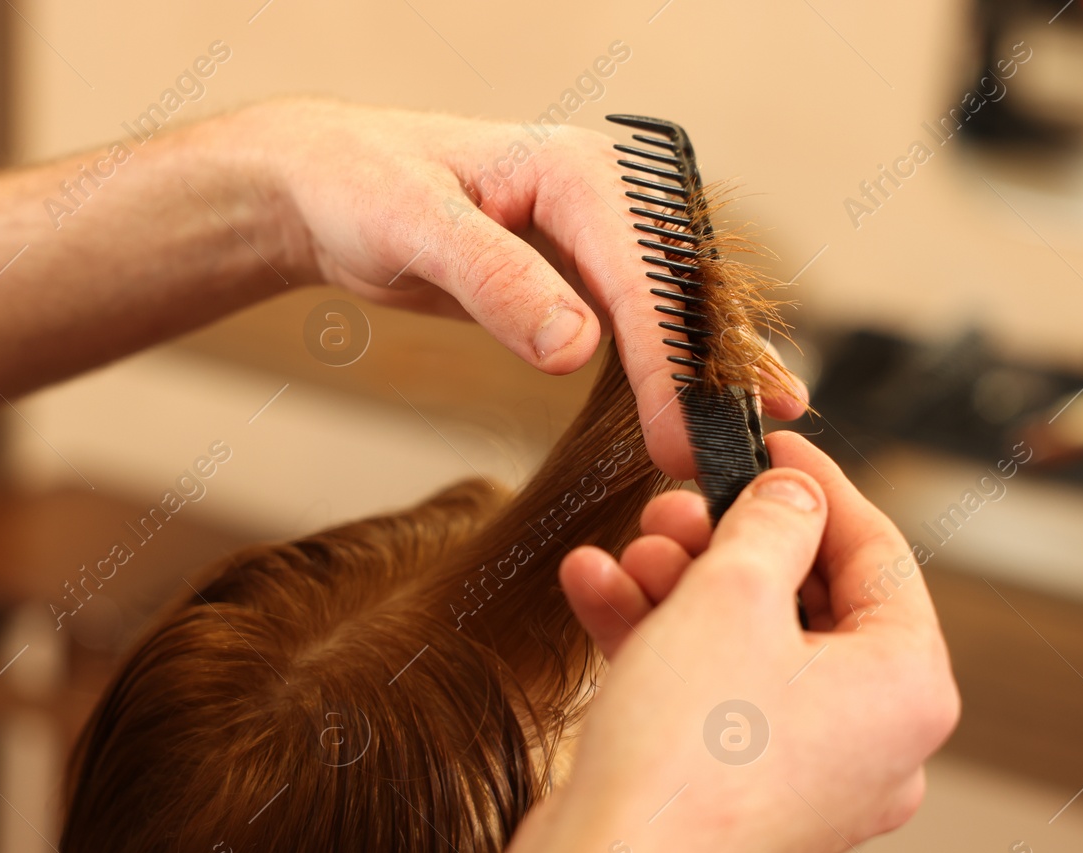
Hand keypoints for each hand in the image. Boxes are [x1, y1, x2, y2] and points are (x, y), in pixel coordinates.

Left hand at [236, 97, 806, 478]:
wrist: (329, 184)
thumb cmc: (362, 186)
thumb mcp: (414, 227)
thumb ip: (496, 281)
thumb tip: (576, 347)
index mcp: (580, 170)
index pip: (642, 277)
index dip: (665, 364)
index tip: (678, 438)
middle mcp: (609, 196)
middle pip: (680, 294)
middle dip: (713, 373)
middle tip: (736, 453)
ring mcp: (601, 236)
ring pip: (673, 312)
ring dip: (709, 375)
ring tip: (753, 436)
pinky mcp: (584, 272)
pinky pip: (641, 325)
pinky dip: (670, 369)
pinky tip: (699, 411)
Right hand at [557, 431, 959, 852]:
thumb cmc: (684, 757)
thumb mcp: (732, 593)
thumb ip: (773, 521)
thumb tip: (791, 494)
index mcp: (910, 689)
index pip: (879, 553)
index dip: (815, 483)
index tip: (767, 443)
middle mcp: (878, 741)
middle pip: (811, 601)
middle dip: (728, 542)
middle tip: (673, 506)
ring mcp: (812, 779)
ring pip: (754, 648)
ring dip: (682, 588)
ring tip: (624, 551)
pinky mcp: (744, 801)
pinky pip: (717, 700)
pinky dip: (664, 646)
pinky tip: (597, 594)